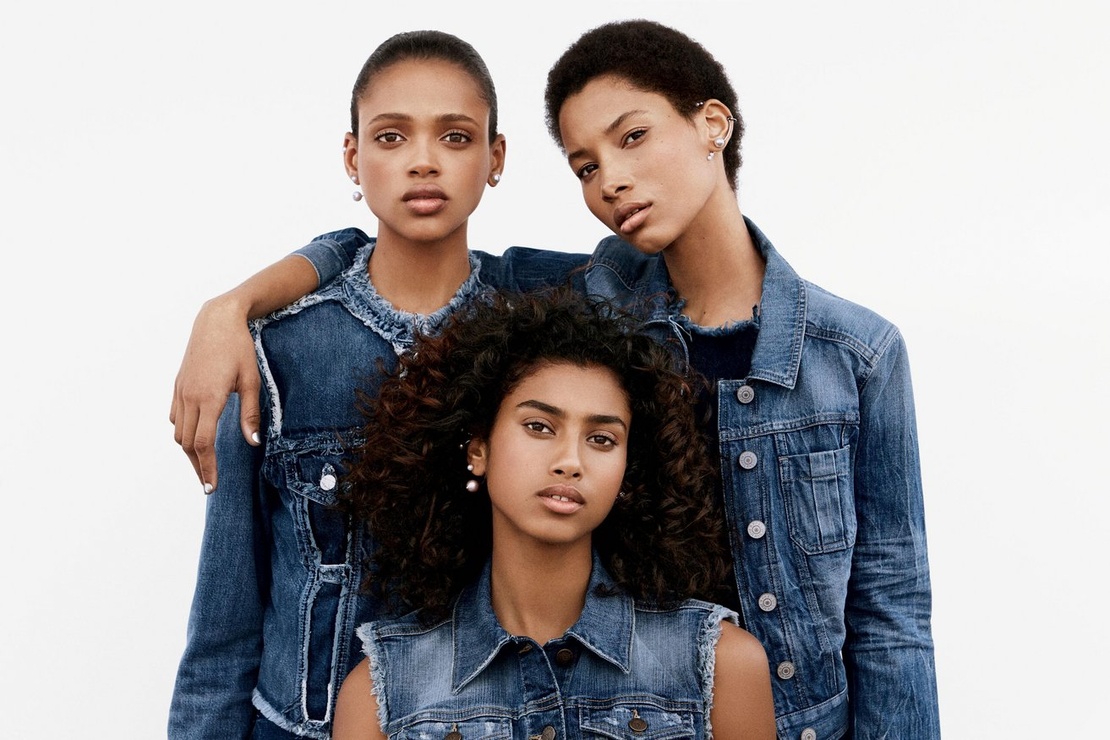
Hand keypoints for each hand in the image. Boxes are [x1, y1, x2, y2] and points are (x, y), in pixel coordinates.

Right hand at [170, 295, 261, 491]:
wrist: (216, 320)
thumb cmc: (239, 348)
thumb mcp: (252, 380)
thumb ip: (250, 414)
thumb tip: (253, 443)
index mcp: (209, 398)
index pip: (204, 443)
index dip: (207, 468)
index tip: (211, 486)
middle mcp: (190, 397)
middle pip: (188, 443)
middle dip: (197, 467)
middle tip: (208, 485)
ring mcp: (181, 391)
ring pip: (179, 432)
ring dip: (189, 452)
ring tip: (202, 466)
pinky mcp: (178, 385)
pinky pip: (175, 417)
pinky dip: (182, 433)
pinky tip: (194, 438)